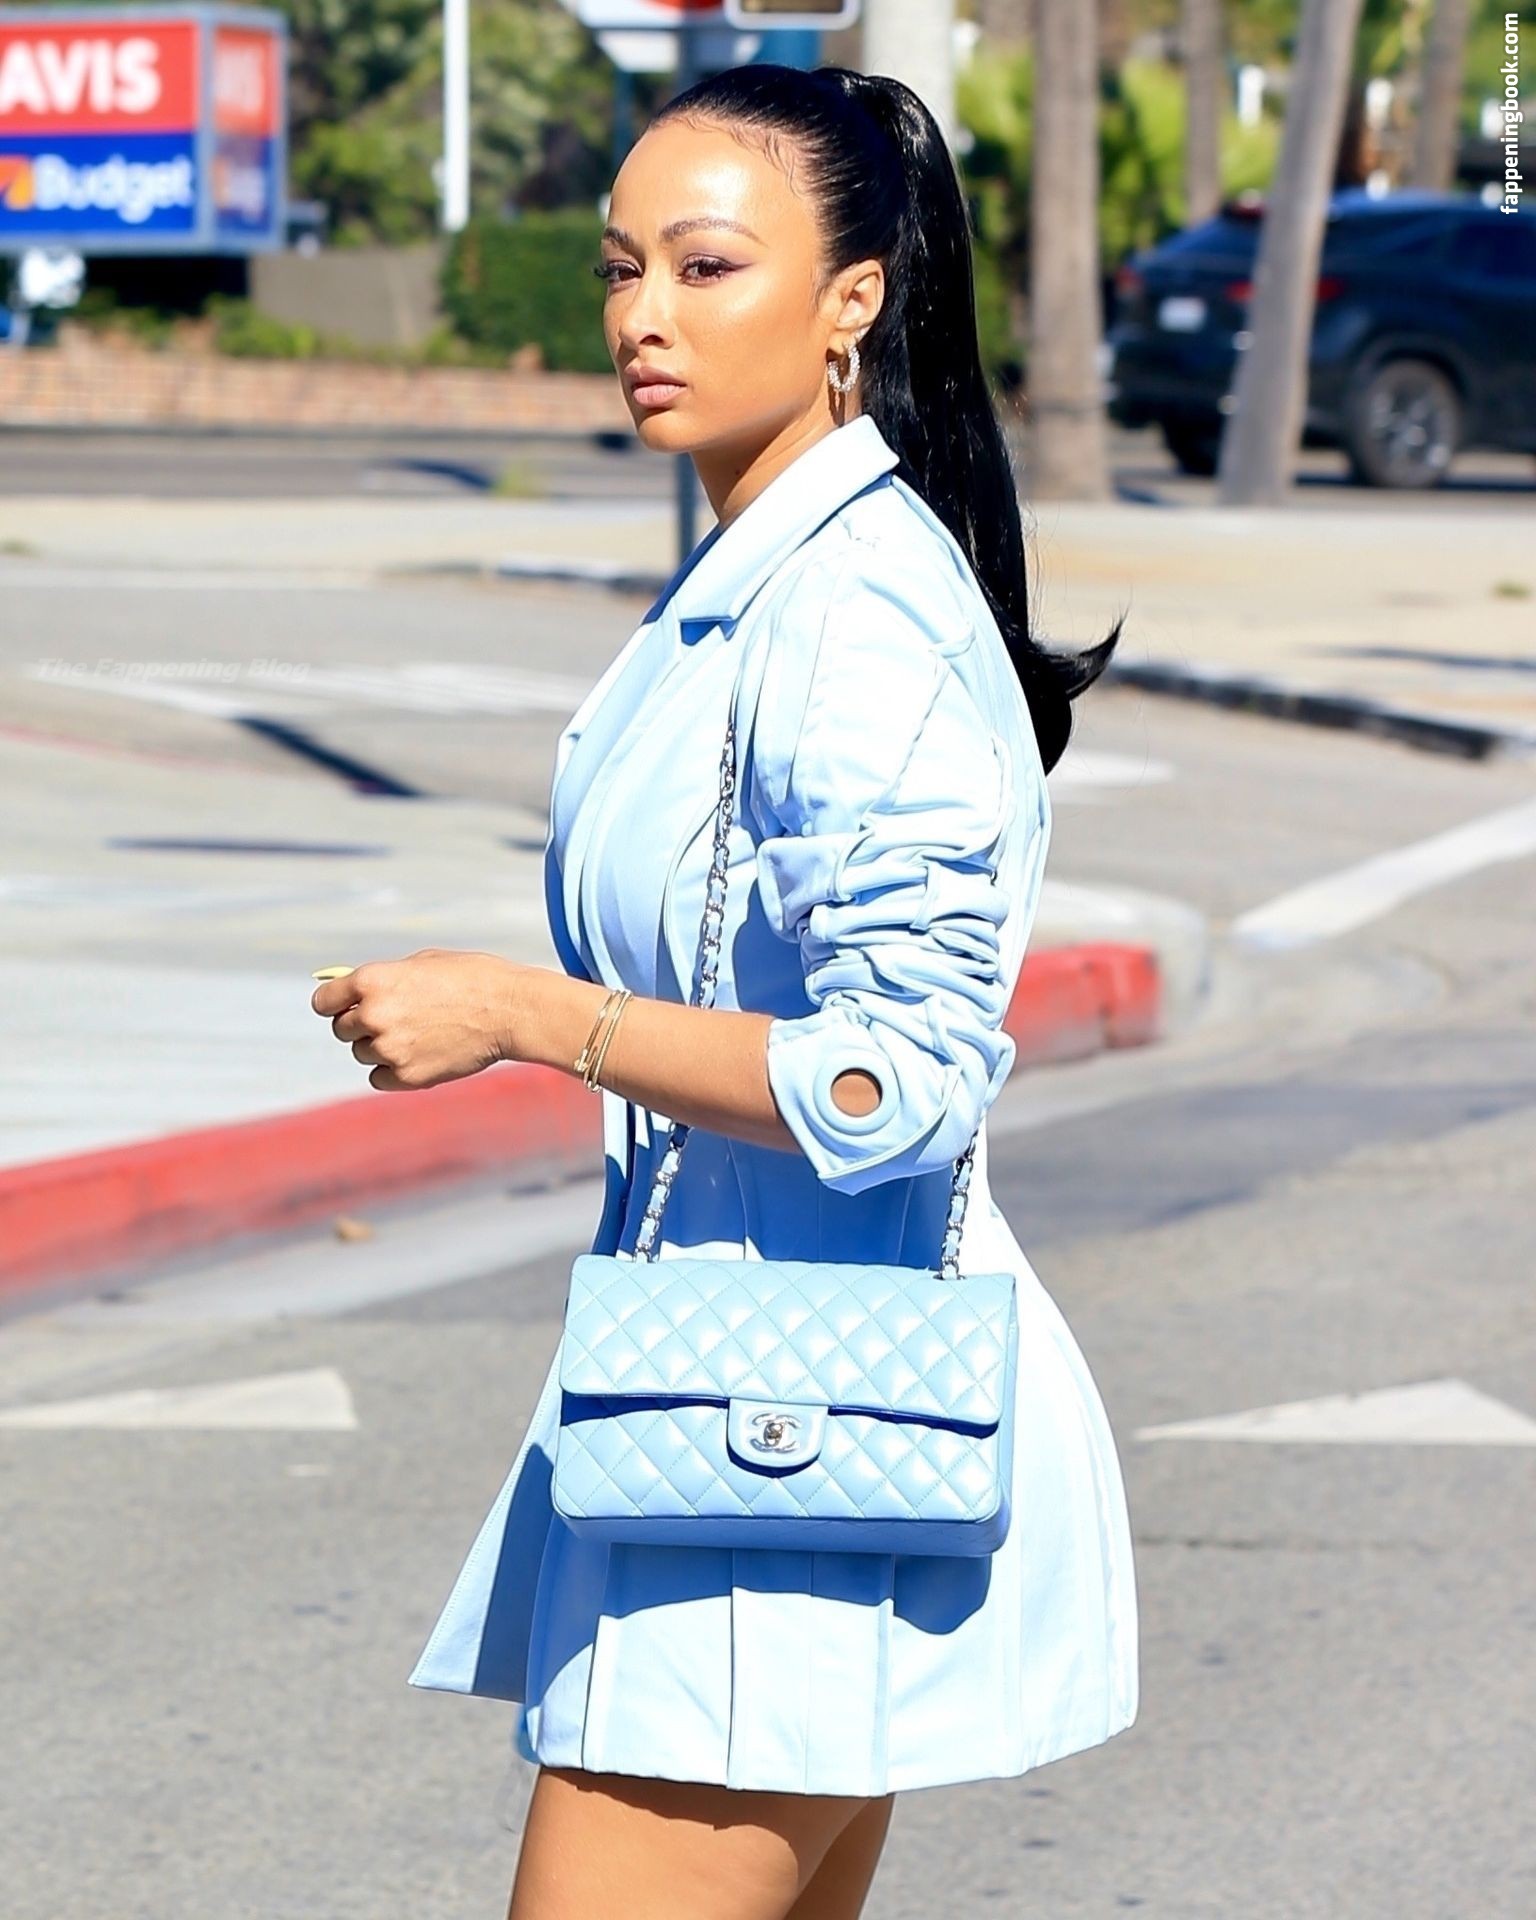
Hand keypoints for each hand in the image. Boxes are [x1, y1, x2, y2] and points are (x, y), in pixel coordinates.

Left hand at [310, 947, 527, 1091]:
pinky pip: (379, 1078)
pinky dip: (392, 1070)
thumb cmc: (470, 978)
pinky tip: (419, 1054)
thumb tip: (354, 995)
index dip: (335, 1003)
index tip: (343, 1007)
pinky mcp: (408, 1077)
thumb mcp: (421, 963)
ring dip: (379, 1047)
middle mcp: (373, 1016)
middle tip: (391, 1019)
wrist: (510, 1010)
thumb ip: (383, 980)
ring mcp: (390, 1049)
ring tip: (416, 1034)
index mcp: (372, 980)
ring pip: (362, 1054)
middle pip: (341, 1030)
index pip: (324, 1001)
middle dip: (360, 1025)